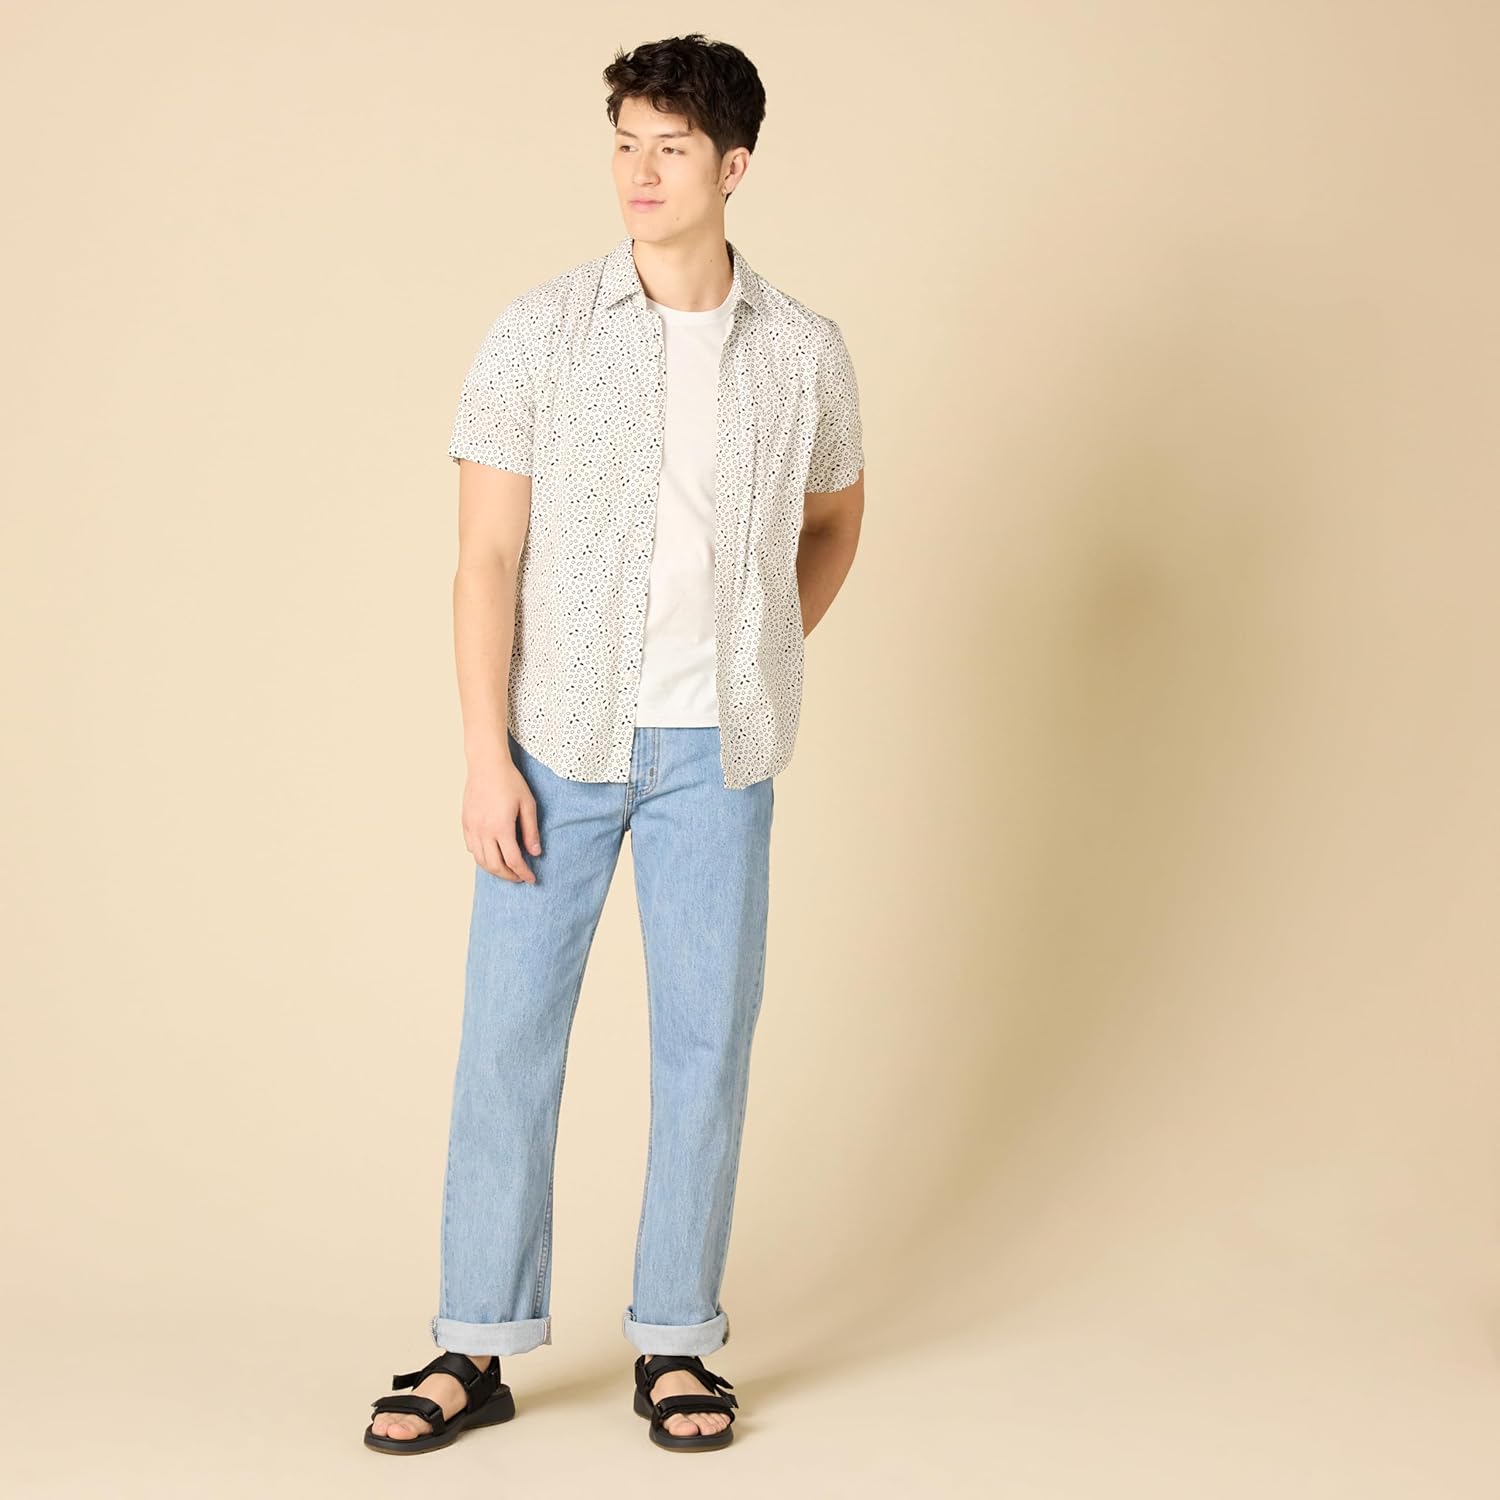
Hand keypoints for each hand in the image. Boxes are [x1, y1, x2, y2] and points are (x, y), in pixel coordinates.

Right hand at [462, 758, 541, 882]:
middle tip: (520, 878)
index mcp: (501, 828)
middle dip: (509, 876)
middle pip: (495, 865)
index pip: (513, 861)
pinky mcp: (465, 823)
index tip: (531, 879)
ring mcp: (472, 828)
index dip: (523, 873)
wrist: (486, 765)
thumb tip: (535, 853)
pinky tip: (491, 856)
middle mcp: (484, 831)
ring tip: (506, 870)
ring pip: (480, 860)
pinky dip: (481, 857)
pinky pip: (471, 848)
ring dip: (494, 870)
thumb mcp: (528, 805)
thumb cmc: (510, 782)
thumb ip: (531, 831)